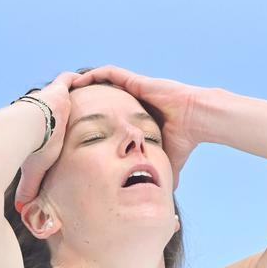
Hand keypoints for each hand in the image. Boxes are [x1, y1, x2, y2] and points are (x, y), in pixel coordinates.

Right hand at [14, 70, 82, 212]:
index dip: (56, 124)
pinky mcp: (58, 89)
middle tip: (83, 110)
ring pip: (65, 90)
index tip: (63, 128)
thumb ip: (29, 189)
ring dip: (76, 91)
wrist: (25, 133)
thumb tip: (20, 211)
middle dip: (68, 106)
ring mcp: (50, 97)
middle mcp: (42, 110)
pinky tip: (93, 80)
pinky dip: (80, 80)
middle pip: (58, 105)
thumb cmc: (29, 153)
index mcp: (37, 126)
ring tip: (92, 93)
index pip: (49, 123)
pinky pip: (69, 80)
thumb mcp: (32, 172)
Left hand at [70, 64, 204, 189]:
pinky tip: (81, 78)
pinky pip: (112, 73)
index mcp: (139, 115)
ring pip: (105, 82)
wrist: (198, 120)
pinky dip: (96, 74)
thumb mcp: (168, 159)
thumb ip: (161, 171)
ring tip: (69, 88)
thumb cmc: (186, 138)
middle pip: (106, 95)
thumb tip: (162, 194)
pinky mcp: (137, 81)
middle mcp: (135, 99)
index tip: (82, 125)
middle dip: (88, 98)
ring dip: (87, 83)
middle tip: (69, 105)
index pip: (114, 113)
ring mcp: (136, 88)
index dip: (98, 116)